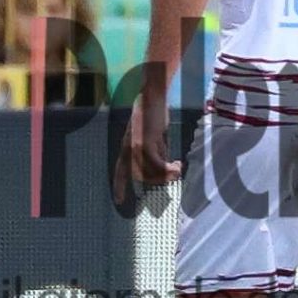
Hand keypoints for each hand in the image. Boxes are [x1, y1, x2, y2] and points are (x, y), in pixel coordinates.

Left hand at [113, 83, 181, 205]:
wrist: (154, 96)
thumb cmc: (155, 114)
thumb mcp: (153, 137)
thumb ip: (155, 150)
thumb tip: (164, 165)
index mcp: (126, 147)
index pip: (120, 171)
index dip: (119, 187)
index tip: (119, 201)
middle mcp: (127, 149)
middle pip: (139, 176)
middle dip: (157, 180)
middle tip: (173, 174)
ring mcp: (135, 146)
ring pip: (149, 172)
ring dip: (165, 175)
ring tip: (178, 169)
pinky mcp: (145, 143)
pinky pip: (156, 164)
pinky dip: (168, 168)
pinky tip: (177, 165)